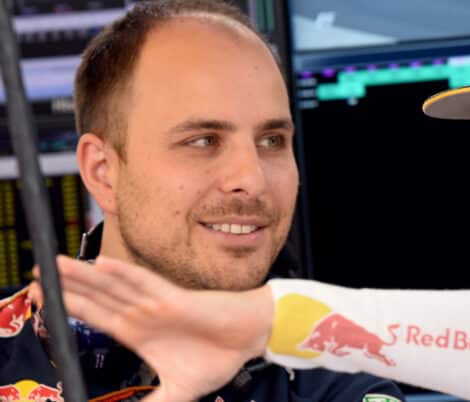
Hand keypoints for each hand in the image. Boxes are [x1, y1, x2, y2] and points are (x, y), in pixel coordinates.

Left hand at [42, 256, 273, 401]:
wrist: (249, 338)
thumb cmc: (218, 356)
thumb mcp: (179, 391)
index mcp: (138, 333)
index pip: (95, 317)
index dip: (68, 307)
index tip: (40, 299)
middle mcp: (142, 315)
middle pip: (96, 298)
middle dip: (65, 289)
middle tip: (35, 277)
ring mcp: (155, 305)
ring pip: (113, 288)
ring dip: (85, 277)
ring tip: (56, 265)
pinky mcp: (174, 300)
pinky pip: (145, 284)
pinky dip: (125, 275)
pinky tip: (103, 265)